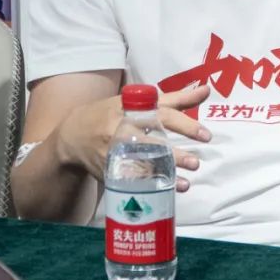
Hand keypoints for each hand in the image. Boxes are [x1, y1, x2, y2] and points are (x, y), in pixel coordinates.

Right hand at [57, 85, 211, 191]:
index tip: (206, 135)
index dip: (184, 125)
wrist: (72, 136)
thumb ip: (175, 99)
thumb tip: (207, 90)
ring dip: (165, 175)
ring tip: (187, 182)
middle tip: (196, 162)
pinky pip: (131, 179)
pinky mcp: (110, 170)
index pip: (162, 116)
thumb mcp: (139, 101)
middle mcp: (123, 130)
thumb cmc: (112, 114)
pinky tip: (166, 190)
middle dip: (175, 154)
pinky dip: (149, 185)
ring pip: (142, 165)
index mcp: (133, 110)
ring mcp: (114, 152)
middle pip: (152, 143)